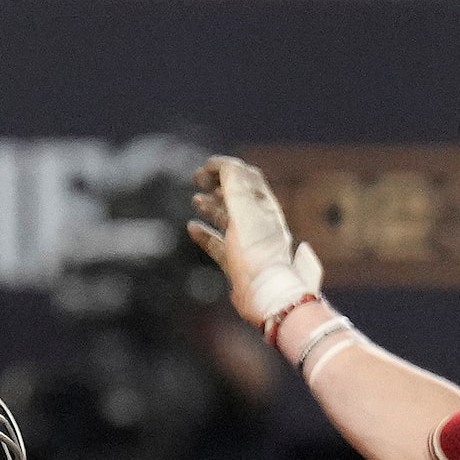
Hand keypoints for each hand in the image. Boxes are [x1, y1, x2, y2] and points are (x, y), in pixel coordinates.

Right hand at [187, 156, 322, 332]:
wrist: (267, 294)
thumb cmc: (257, 252)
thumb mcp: (245, 209)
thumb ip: (235, 184)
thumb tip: (224, 164)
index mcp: (265, 207)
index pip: (246, 177)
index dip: (226, 167)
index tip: (205, 167)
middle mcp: (258, 223)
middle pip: (237, 195)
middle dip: (217, 183)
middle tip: (197, 178)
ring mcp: (247, 243)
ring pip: (227, 218)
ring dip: (211, 205)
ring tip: (195, 199)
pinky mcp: (237, 264)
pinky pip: (218, 243)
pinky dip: (204, 233)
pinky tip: (192, 228)